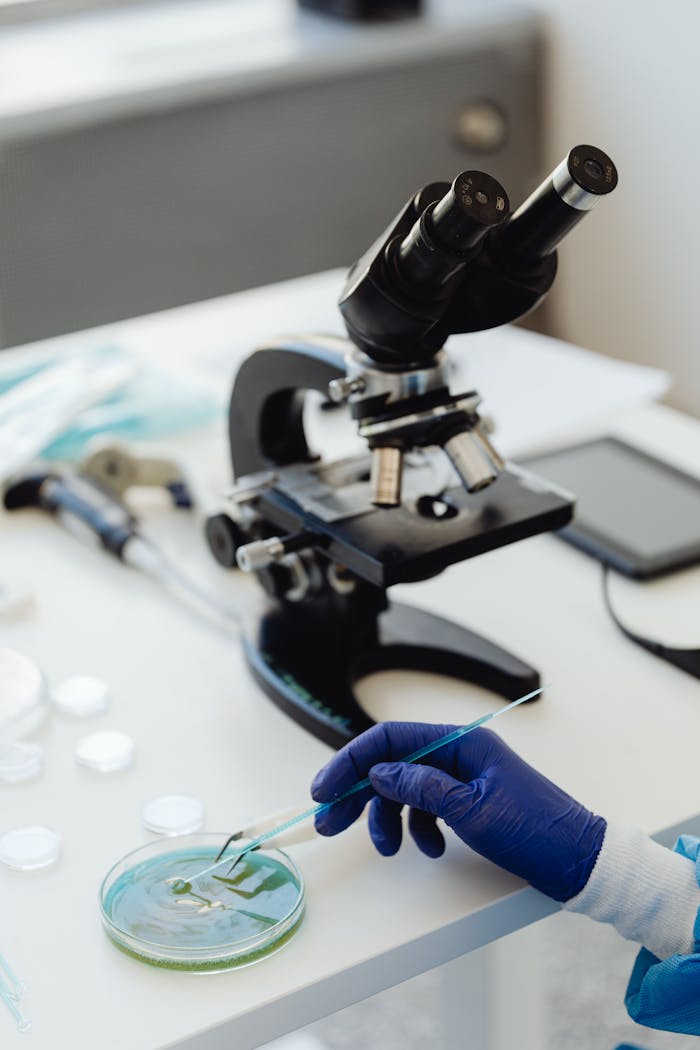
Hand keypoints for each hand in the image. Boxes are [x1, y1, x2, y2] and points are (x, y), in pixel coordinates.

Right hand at [311, 722, 604, 901]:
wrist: (580, 861)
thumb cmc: (535, 831)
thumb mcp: (473, 811)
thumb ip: (422, 788)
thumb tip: (379, 772)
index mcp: (461, 742)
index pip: (391, 739)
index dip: (352, 761)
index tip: (324, 789)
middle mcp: (458, 753)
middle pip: (391, 764)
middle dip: (358, 793)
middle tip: (329, 823)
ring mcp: (462, 778)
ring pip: (405, 790)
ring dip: (389, 819)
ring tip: (389, 848)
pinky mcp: (467, 802)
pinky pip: (426, 809)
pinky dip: (418, 829)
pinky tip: (428, 849)